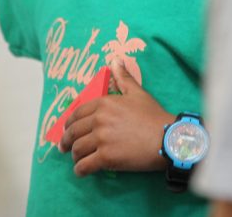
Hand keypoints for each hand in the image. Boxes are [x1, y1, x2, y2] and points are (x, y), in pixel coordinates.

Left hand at [58, 60, 174, 176]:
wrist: (168, 138)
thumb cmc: (153, 115)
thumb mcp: (137, 92)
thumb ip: (123, 77)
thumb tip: (115, 59)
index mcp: (104, 103)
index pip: (77, 113)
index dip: (68, 123)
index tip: (66, 129)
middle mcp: (99, 120)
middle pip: (73, 132)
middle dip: (65, 141)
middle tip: (64, 147)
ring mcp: (102, 139)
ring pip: (77, 149)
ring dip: (74, 156)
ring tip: (77, 160)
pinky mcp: (106, 158)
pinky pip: (85, 165)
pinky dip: (80, 170)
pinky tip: (80, 172)